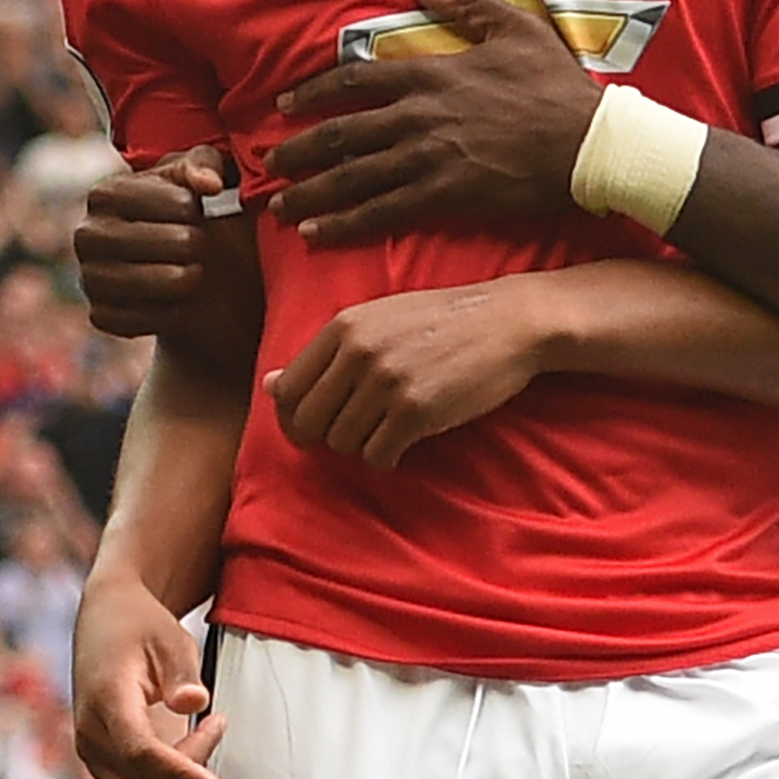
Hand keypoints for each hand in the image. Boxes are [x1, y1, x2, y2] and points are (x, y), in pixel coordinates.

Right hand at [70, 571, 248, 778]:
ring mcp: (96, 756)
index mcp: (106, 703)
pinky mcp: (106, 766)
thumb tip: (195, 703)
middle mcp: (93, 737)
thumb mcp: (169, 637)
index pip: (140, 751)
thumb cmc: (143, 628)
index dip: (179, 773)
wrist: (106, 622)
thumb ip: (182, 672)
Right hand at [75, 147, 230, 340]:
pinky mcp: (100, 315)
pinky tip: (179, 301)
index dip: (192, 207)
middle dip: (193, 243)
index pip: (170, 201)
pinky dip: (170, 313)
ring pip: (149, 283)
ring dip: (185, 279)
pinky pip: (142, 319)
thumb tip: (209, 184)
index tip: (197, 209)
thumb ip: (207, 164)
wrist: (188, 271)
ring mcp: (89, 277)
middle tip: (199, 244)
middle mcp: (87, 234)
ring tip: (195, 271)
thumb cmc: (194, 212)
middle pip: (161, 242)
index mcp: (106, 193)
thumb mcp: (205, 177)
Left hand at [262, 0, 599, 245]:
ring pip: (352, 175)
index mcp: (432, 73)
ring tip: (280, 205)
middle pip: (341, 133)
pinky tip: (317, 232)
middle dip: (298, 150)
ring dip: (310, 191)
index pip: (354, 80)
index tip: (287, 103)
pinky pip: (381, 211)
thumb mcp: (516, 27)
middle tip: (268, 163)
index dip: (314, 92)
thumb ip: (464, 4)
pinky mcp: (444, 196)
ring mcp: (428, 158)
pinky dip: (344, 222)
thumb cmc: (557, 86)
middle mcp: (419, 115)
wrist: (590, 143)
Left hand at [264, 275, 563, 469]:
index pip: (287, 389)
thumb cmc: (443, 321)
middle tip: (355, 432)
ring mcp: (386, 383)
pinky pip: (377, 456)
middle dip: (325, 435)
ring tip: (388, 427)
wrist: (508, 322)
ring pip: (342, 443)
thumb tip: (269, 386)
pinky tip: (405, 441)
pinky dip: (387, 457)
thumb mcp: (378, 320)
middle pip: (308, 422)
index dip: (293, 416)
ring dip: (361, 444)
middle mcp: (358, 353)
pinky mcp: (416, 412)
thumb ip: (326, 352)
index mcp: (344, 326)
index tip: (313, 424)